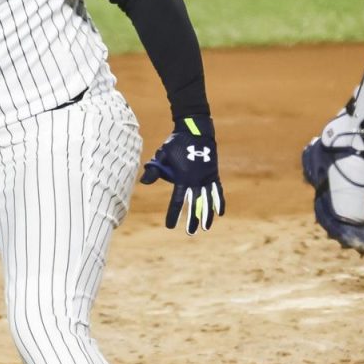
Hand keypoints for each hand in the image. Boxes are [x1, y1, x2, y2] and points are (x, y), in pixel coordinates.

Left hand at [140, 116, 223, 234]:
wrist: (195, 130)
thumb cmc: (175, 143)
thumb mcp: (162, 155)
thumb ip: (155, 170)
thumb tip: (143, 182)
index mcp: (183, 177)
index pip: (178, 201)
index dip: (174, 214)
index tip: (170, 226)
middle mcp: (197, 180)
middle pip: (195, 204)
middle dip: (193, 219)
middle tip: (191, 233)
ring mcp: (207, 177)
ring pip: (208, 200)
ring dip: (207, 214)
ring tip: (206, 227)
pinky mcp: (213, 174)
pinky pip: (217, 191)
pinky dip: (219, 202)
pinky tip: (220, 213)